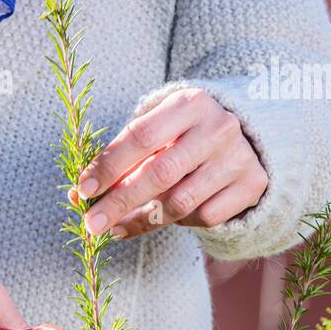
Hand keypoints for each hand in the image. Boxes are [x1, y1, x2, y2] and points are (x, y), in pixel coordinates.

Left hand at [74, 87, 267, 238]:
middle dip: (120, 202)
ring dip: (144, 218)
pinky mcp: (252, 185)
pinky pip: (203, 217)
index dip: (109, 166)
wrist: (252, 138)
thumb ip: (123, 156)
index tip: (83, 190)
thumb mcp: (160, 130)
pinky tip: (166, 216)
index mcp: (190, 103)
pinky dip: (178, 223)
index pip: (141, 136)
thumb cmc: (188, 135)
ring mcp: (238, 158)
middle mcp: (218, 128)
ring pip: (180, 202)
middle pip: (160, 174)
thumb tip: (78, 194)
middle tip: (92, 225)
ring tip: (119, 226)